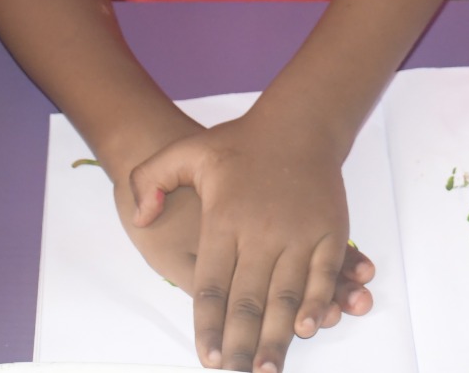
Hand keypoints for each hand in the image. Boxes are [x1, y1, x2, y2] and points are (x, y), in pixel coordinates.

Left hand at [126, 111, 356, 371]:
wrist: (300, 120)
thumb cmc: (241, 141)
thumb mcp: (184, 152)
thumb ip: (151, 181)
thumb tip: (141, 217)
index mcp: (224, 221)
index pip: (212, 287)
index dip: (209, 326)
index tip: (209, 358)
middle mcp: (261, 232)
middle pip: (248, 301)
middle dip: (242, 345)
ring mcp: (298, 232)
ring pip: (285, 296)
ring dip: (278, 337)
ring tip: (268, 368)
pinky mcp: (328, 230)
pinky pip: (321, 274)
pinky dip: (315, 302)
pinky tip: (307, 327)